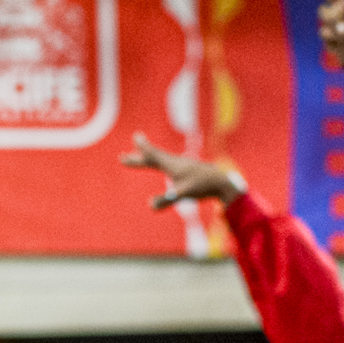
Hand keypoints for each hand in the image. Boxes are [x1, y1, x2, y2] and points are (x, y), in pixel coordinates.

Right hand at [121, 133, 246, 208]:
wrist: (221, 182)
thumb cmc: (202, 187)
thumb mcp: (183, 194)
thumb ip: (166, 200)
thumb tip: (150, 205)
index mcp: (172, 165)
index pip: (153, 155)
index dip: (143, 148)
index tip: (135, 137)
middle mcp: (174, 162)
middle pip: (152, 158)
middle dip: (137, 158)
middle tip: (122, 156)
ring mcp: (180, 165)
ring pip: (159, 160)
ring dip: (146, 159)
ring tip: (136, 159)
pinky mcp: (185, 169)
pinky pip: (166, 163)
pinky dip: (157, 162)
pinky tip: (158, 164)